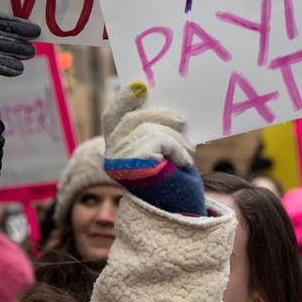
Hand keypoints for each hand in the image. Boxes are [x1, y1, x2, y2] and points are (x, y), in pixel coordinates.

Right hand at [102, 82, 205, 215]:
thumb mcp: (160, 153)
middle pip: (134, 119)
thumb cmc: (171, 184)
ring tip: (189, 151)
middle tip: (182, 120)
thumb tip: (168, 109)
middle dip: (161, 116)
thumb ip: (155, 133)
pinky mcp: (136, 166)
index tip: (140, 86)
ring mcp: (121, 162)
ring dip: (176, 138)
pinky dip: (178, 149)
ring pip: (151, 129)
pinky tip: (185, 162)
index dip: (123, 99)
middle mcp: (113, 156)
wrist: (179, 215)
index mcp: (116, 151)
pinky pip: (161, 141)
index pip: (112, 116)